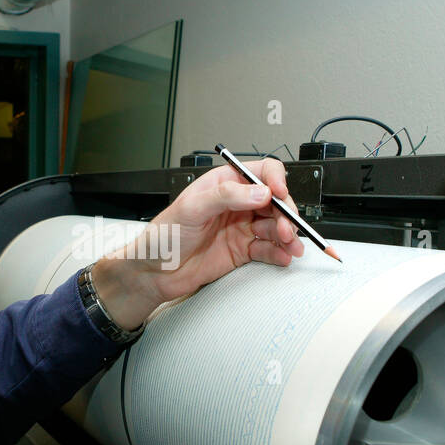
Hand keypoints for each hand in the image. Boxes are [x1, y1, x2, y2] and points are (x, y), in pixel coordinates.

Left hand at [92, 157, 307, 328]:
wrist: (154, 272)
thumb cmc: (164, 235)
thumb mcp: (191, 207)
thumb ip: (226, 196)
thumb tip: (259, 192)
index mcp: (224, 183)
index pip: (261, 172)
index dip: (275, 180)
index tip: (279, 194)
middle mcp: (237, 203)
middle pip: (275, 201)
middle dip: (285, 214)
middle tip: (286, 229)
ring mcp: (241, 227)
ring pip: (275, 226)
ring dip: (287, 235)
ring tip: (289, 246)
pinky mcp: (243, 250)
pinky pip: (268, 249)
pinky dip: (279, 253)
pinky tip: (282, 257)